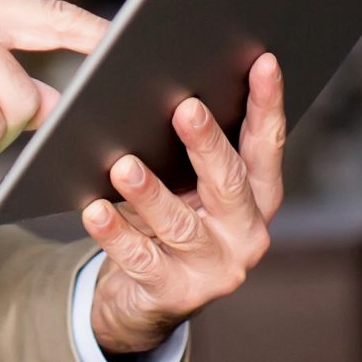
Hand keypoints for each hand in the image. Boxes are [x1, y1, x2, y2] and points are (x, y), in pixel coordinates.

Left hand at [83, 53, 284, 357]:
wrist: (147, 300)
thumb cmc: (170, 222)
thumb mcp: (190, 186)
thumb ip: (192, 150)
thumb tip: (167, 84)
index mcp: (258, 197)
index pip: (266, 144)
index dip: (267, 103)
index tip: (263, 61)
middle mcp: (246, 233)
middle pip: (228, 182)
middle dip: (206, 144)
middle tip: (185, 108)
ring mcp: (215, 269)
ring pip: (180, 224)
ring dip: (151, 192)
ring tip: (124, 165)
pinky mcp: (175, 293)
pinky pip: (140, 259)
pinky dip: (116, 234)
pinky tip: (95, 210)